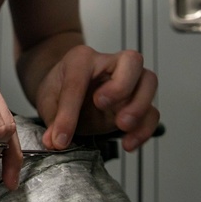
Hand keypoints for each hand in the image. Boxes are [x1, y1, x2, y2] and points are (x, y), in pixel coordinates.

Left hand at [33, 45, 158, 152]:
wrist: (66, 90)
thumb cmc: (60, 89)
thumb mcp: (48, 101)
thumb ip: (52, 120)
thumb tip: (54, 141)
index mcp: (82, 58)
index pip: (78, 80)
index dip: (68, 112)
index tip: (60, 137)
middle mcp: (110, 64)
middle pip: (132, 61)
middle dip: (121, 86)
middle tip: (101, 105)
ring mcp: (129, 81)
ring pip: (149, 81)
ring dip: (139, 107)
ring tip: (121, 126)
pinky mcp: (138, 102)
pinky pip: (152, 112)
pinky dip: (144, 129)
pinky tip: (128, 143)